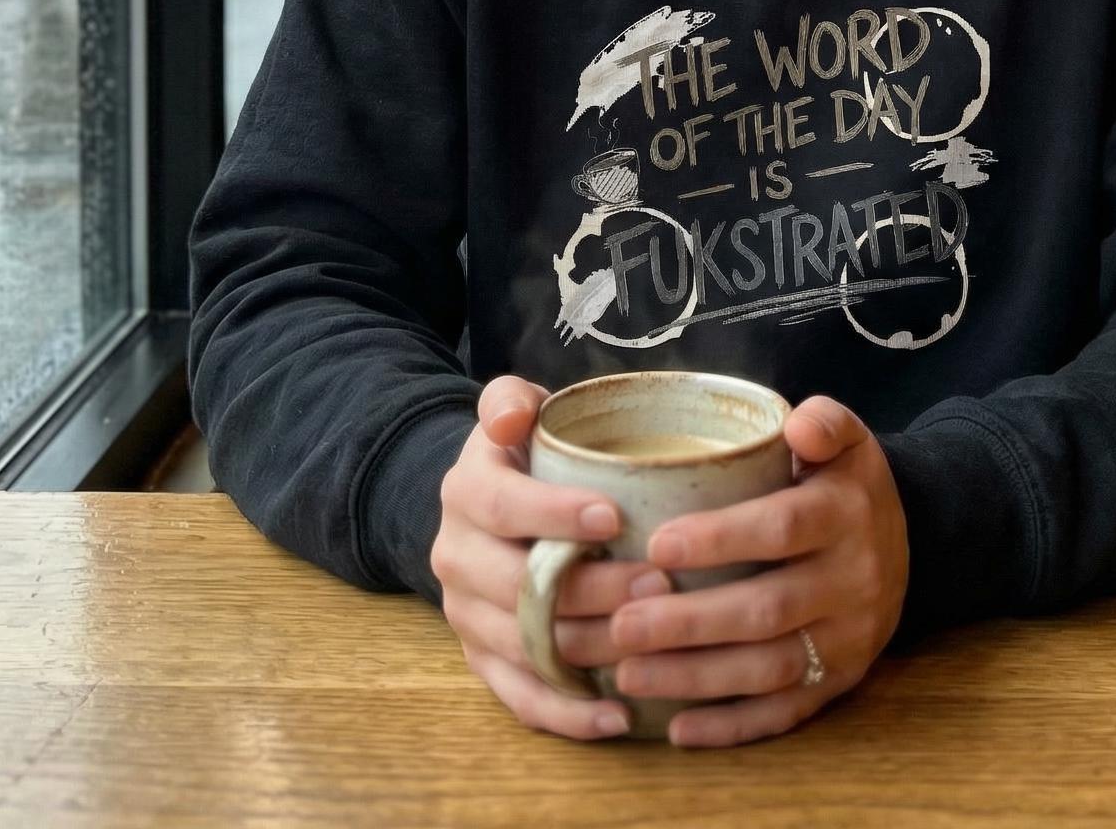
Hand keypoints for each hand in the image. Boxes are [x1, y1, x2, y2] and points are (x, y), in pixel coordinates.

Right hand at [430, 375, 671, 741]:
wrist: (482, 510)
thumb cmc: (523, 454)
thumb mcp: (513, 411)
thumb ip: (510, 400)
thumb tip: (512, 415)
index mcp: (466, 492)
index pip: (503, 505)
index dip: (555, 514)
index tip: (615, 518)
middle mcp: (457, 557)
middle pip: (518, 586)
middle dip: (590, 589)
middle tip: (659, 584)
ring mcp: (466, 615)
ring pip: (523, 646)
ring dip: (589, 651)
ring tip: (653, 645)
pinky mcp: (482, 660)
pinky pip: (519, 697)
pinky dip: (567, 714)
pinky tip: (618, 715)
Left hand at [603, 395, 908, 747]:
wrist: (912, 539)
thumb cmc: (846, 482)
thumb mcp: (848, 438)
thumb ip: (824, 421)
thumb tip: (797, 426)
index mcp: (845, 514)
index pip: (782, 528)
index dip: (721, 540)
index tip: (656, 547)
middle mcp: (853, 581)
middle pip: (767, 609)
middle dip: (689, 622)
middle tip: (620, 623)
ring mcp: (848, 640)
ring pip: (769, 669)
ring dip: (696, 677)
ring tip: (628, 673)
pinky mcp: (840, 681)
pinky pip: (785, 712)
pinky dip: (731, 727)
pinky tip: (677, 729)